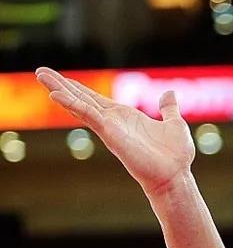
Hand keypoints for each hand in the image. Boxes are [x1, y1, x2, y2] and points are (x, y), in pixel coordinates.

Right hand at [35, 67, 195, 195]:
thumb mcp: (174, 124)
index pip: (96, 99)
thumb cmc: (175, 155)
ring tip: (41, 76)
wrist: (176, 175)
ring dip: (60, 90)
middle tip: (40, 71)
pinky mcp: (110, 134)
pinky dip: (73, 104)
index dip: (79, 88)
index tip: (62, 77)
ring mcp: (109, 128)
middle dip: (61, 85)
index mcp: (125, 117)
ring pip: (79, 104)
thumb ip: (168, 108)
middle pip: (81, 99)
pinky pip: (89, 115)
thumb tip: (169, 93)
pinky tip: (57, 95)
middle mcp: (113, 122)